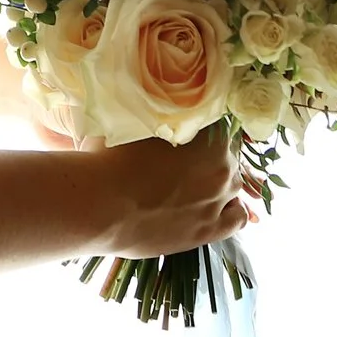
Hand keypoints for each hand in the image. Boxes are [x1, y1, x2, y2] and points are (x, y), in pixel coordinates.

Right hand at [95, 122, 248, 256]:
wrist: (99, 205)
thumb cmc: (110, 157)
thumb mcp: (132, 120)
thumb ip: (154, 113)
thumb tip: (154, 106)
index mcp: (210, 133)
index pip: (219, 122)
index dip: (201, 126)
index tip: (183, 130)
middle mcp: (222, 166)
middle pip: (226, 154)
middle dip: (207, 154)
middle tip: (178, 158)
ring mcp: (218, 200)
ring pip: (233, 185)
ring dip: (218, 180)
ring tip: (191, 183)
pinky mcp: (208, 230)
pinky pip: (236, 219)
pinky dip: (230, 209)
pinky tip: (212, 206)